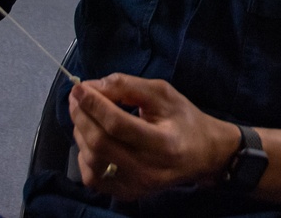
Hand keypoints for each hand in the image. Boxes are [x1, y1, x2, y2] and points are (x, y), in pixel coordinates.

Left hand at [68, 74, 238, 200]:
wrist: (203, 155)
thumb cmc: (184, 120)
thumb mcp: (162, 93)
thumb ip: (127, 86)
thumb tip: (91, 87)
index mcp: (164, 143)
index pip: (118, 125)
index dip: (94, 104)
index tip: (79, 88)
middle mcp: (149, 170)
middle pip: (100, 143)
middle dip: (82, 116)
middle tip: (76, 97)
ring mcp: (137, 186)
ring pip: (93, 161)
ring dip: (81, 134)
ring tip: (84, 115)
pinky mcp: (128, 194)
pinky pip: (93, 179)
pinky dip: (84, 157)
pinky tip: (90, 140)